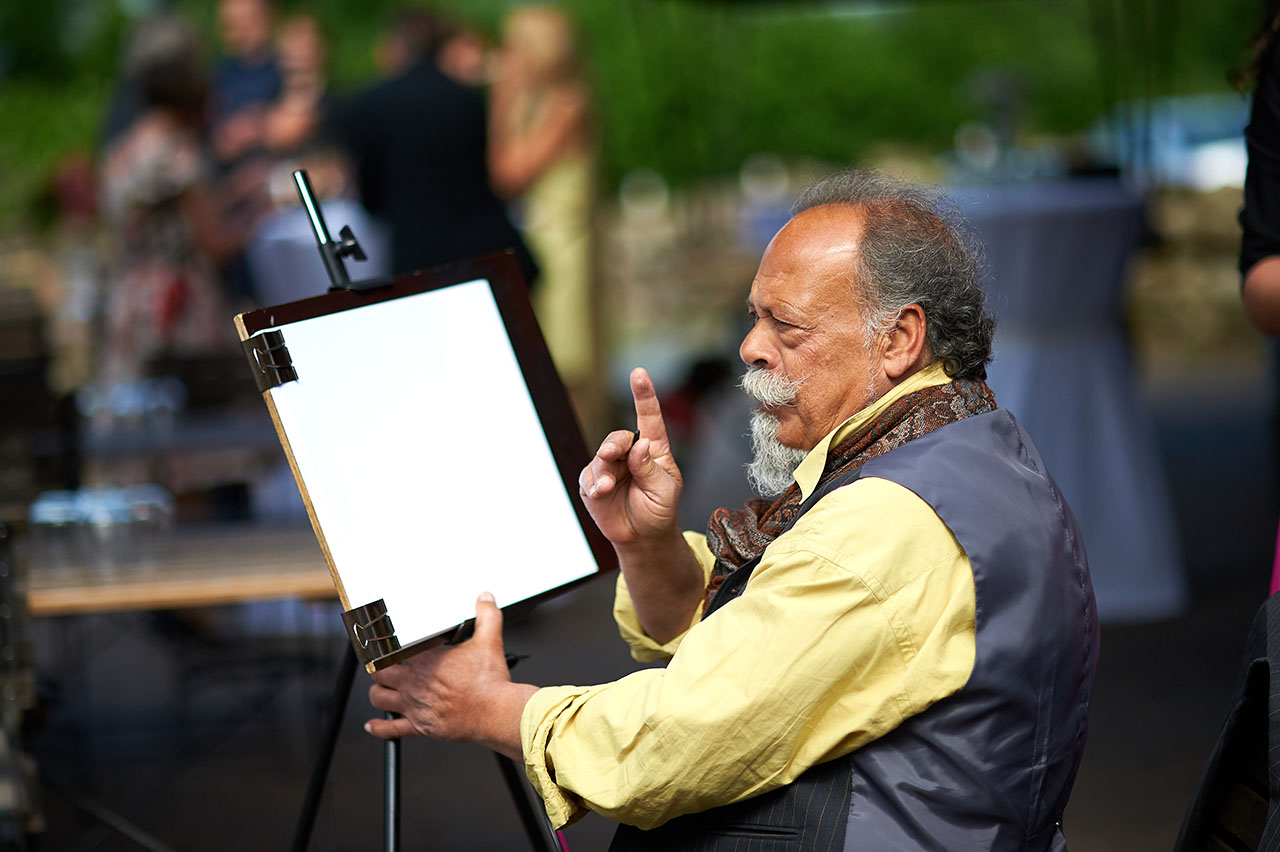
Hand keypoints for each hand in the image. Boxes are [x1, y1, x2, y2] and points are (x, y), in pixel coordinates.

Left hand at [365, 593, 535, 758]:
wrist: (496, 713)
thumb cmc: (490, 682)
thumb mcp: (490, 641)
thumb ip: (487, 615)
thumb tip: (485, 598)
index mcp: (428, 660)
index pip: (395, 648)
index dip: (389, 644)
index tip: (387, 641)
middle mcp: (416, 683)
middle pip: (381, 672)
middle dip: (379, 667)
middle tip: (382, 665)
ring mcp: (415, 705)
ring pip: (380, 698)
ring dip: (377, 692)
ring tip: (380, 687)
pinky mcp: (420, 726)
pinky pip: (392, 729)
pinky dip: (379, 727)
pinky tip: (373, 725)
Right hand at [578, 367, 682, 549]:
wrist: (643, 537)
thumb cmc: (659, 510)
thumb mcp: (664, 490)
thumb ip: (650, 468)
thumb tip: (638, 445)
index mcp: (653, 449)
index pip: (648, 418)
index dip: (643, 395)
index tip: (638, 374)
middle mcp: (630, 454)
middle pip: (618, 437)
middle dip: (613, 444)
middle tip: (611, 454)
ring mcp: (609, 467)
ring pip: (600, 457)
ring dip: (602, 471)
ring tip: (606, 488)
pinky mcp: (593, 483)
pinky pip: (588, 476)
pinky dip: (593, 484)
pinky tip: (600, 494)